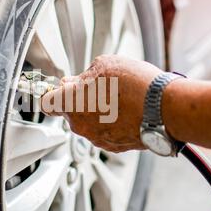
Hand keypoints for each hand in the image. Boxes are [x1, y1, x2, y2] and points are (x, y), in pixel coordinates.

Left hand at [41, 55, 162, 152]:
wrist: (163, 107)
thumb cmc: (134, 85)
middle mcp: (80, 125)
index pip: (46, 103)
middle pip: (69, 112)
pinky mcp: (113, 146)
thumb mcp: (104, 64)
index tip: (59, 89)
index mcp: (71, 103)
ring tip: (118, 98)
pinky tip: (126, 111)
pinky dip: (111, 123)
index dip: (52, 93)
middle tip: (97, 87)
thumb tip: (79, 82)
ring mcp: (96, 138)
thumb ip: (84, 75)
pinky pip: (104, 132)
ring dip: (96, 111)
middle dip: (79, 100)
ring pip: (88, 123)